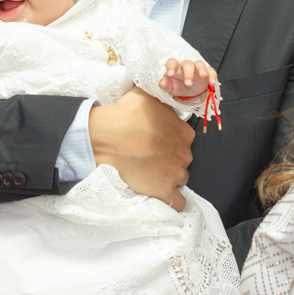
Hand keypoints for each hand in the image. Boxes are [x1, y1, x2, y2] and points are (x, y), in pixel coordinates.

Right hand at [90, 88, 194, 210]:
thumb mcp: (147, 96)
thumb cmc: (125, 114)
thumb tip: (163, 91)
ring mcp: (176, 173)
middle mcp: (185, 153)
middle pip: (182, 160)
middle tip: (149, 158)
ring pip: (180, 179)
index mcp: (184, 132)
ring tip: (150, 175)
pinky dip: (173, 201)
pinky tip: (162, 195)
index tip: (156, 144)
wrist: (108, 137)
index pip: (184, 141)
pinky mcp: (164, 191)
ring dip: (169, 178)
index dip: (170, 143)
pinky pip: (178, 202)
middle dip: (169, 160)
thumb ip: (161, 98)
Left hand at [159, 58, 217, 100]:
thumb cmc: (177, 85)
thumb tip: (162, 82)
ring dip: (202, 69)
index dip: (171, 67)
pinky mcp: (207, 72)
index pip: (172, 62)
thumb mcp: (170, 88)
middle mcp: (186, 66)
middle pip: (187, 64)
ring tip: (203, 76)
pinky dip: (212, 75)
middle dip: (188, 73)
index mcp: (176, 68)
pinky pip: (211, 70)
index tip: (170, 74)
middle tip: (188, 84)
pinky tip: (212, 82)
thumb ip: (165, 85)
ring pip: (200, 64)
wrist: (189, 90)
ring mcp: (197, 68)